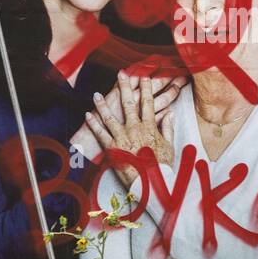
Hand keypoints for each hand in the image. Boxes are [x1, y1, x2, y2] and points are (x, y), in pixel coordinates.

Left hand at [69, 70, 185, 161]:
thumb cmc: (162, 167)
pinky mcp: (112, 148)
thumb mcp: (169, 146)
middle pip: (129, 104)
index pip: (148, 103)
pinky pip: (100, 133)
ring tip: (97, 94)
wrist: (152, 184)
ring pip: (110, 116)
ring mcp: (123, 138)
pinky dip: (93, 123)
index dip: (145, 88)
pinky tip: (88, 114)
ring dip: (102, 104)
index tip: (142, 77)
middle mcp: (135, 129)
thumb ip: (168, 128)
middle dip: (124, 87)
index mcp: (150, 127)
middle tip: (121, 74)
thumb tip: (169, 113)